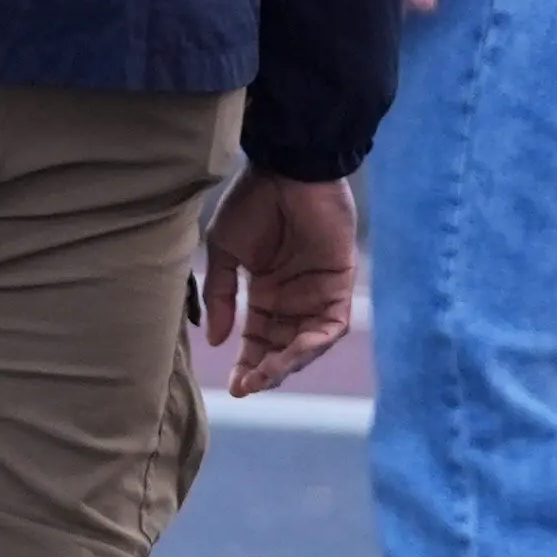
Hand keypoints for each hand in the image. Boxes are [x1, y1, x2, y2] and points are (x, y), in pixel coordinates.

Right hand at [195, 167, 359, 397]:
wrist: (286, 170)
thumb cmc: (253, 202)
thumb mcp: (224, 251)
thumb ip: (221, 295)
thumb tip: (217, 341)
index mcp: (265, 292)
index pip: (257, 340)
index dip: (246, 364)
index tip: (233, 386)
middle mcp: (292, 298)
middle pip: (281, 349)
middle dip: (265, 371)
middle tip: (247, 386)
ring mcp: (316, 293)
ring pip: (307, 344)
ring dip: (287, 363)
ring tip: (265, 375)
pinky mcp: (338, 285)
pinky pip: (332, 326)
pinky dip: (314, 344)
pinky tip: (292, 352)